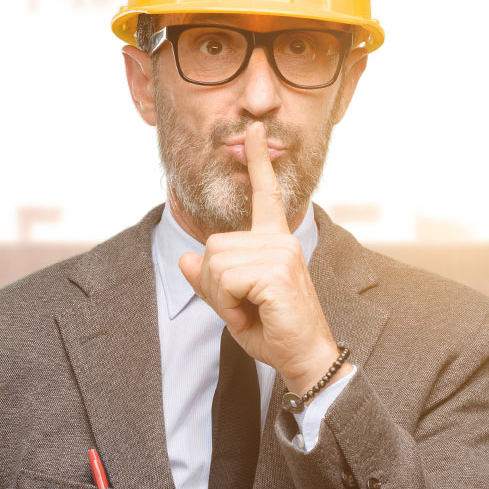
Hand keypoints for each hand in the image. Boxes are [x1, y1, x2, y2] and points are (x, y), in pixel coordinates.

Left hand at [178, 121, 348, 395]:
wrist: (304, 358)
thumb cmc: (273, 331)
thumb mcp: (232, 304)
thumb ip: (210, 280)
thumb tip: (185, 257)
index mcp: (274, 242)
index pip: (265, 195)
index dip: (258, 162)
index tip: (254, 130)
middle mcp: (280, 240)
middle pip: (213, 245)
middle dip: (215, 283)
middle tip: (243, 306)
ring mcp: (280, 253)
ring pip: (215, 263)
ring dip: (222, 296)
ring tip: (251, 310)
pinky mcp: (276, 271)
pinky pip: (224, 279)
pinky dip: (228, 304)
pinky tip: (253, 313)